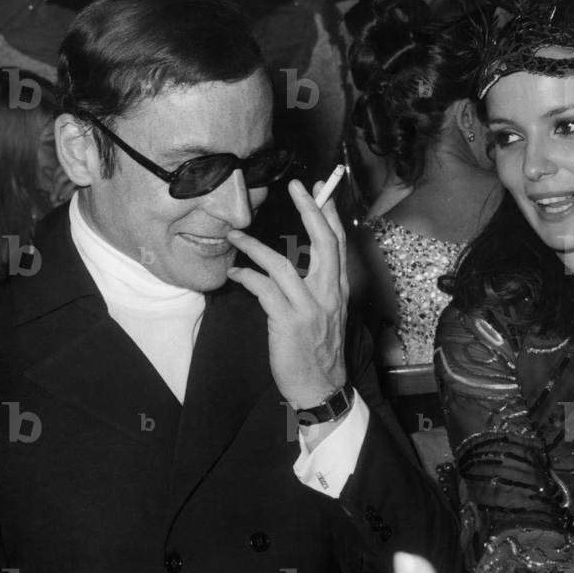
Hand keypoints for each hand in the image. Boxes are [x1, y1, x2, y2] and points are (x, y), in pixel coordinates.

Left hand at [227, 179, 347, 408]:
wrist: (321, 387)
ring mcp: (310, 307)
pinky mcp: (289, 321)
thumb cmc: (318, 351)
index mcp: (339, 289)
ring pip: (282, 263)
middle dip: (311, 209)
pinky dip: (246, 276)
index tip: (319, 189)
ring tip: (233, 234)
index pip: (338, 243)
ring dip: (254, 246)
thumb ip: (317, 287)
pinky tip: (234, 273)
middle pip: (324, 241)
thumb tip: (296, 262)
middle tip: (298, 185)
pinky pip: (264, 289)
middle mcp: (330, 293)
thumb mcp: (327, 314)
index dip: (329, 213)